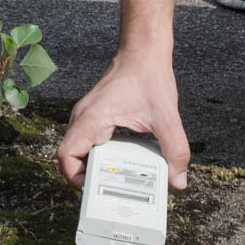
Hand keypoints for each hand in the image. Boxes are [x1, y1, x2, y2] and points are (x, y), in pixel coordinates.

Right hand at [55, 44, 189, 190]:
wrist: (143, 51)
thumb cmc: (148, 76)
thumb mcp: (166, 116)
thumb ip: (174, 150)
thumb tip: (178, 182)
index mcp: (92, 119)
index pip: (66, 156)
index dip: (75, 179)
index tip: (96, 190)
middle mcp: (83, 119)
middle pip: (73, 159)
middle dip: (91, 180)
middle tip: (114, 193)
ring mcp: (87, 118)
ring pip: (82, 152)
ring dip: (98, 168)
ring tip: (121, 183)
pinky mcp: (95, 118)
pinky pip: (91, 143)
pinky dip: (104, 157)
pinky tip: (126, 163)